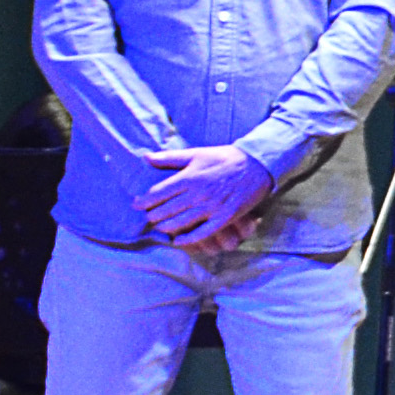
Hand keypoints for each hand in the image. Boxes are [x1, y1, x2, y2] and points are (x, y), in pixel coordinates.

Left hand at [134, 142, 273, 248]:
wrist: (257, 164)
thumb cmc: (225, 158)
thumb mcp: (197, 153)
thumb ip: (170, 158)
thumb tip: (145, 157)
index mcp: (189, 177)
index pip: (157, 194)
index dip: (143, 201)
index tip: (137, 204)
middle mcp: (198, 194)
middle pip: (165, 211)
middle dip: (153, 216)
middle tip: (148, 217)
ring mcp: (212, 207)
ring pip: (180, 223)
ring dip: (166, 228)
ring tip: (159, 227)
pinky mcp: (225, 217)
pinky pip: (202, 232)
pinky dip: (188, 239)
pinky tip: (178, 241)